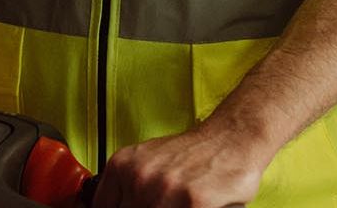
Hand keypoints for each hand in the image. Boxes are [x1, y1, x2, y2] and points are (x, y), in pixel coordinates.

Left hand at [90, 127, 269, 207]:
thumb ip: (127, 186)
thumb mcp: (146, 161)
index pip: (103, 206)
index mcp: (123, 165)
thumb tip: (115, 205)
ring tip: (180, 201)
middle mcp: (139, 177)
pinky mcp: (192, 203)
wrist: (233, 136)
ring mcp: (165, 191)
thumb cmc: (193, 153)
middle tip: (165, 202)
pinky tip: (193, 204)